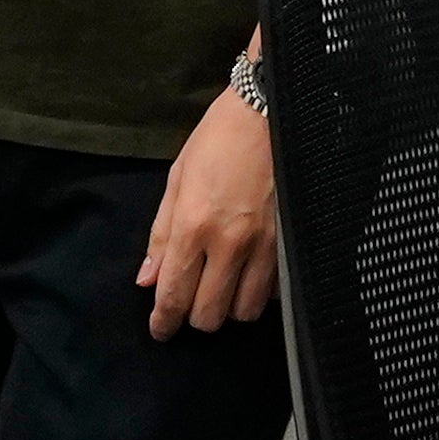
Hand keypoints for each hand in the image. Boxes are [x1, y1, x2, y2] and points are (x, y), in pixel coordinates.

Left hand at [139, 74, 275, 336]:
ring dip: (229, 306)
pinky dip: (260, 292)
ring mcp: (266, 245)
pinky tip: (252, 274)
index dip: (163, 322)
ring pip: (244, 311)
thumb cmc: (219, 138)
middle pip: (210, 315)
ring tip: (224, 287)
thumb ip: (162, 233)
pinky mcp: (291, 242)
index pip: (174, 296)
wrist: (272, 109)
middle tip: (193, 298)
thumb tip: (147, 279)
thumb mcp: (178, 178)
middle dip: (195, 316)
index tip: (160, 330)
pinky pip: (274, 292)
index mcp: (195, 225)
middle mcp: (230, 243)